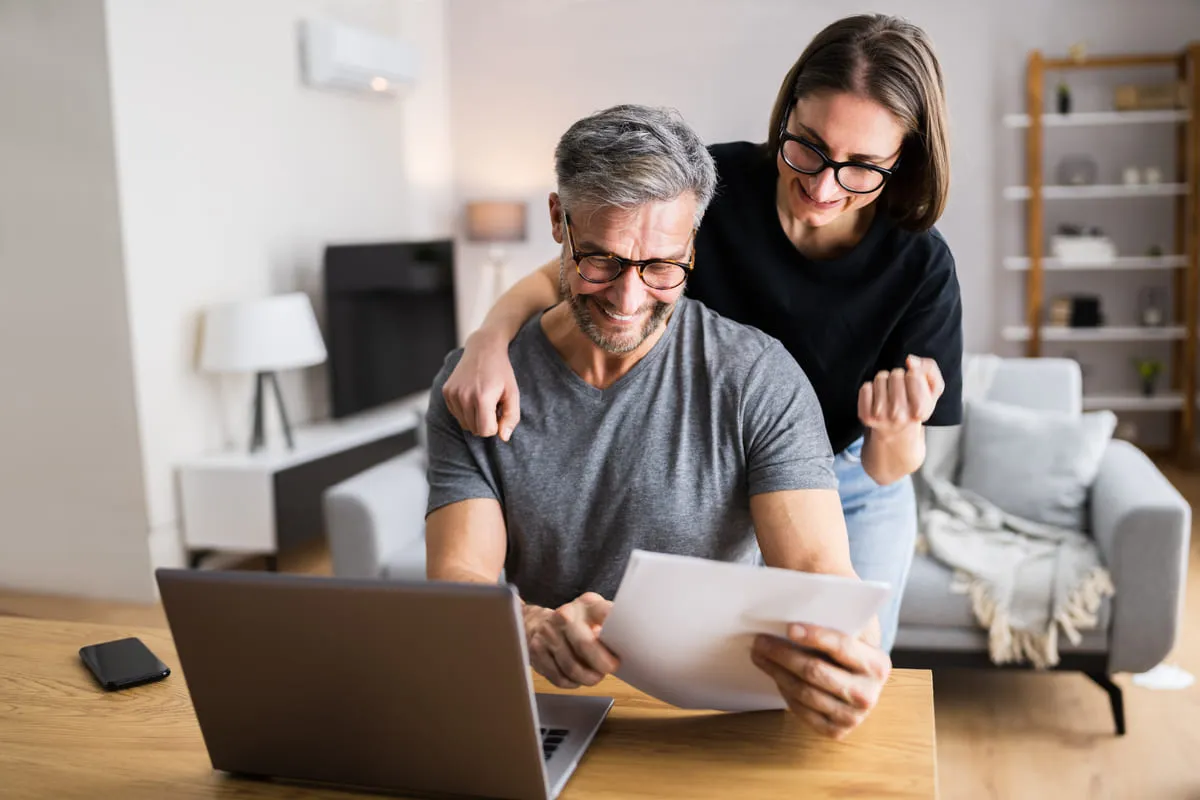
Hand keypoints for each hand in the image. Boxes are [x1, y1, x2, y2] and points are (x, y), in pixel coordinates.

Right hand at [442, 331, 520, 440]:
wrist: (483, 348)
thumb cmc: (501, 372)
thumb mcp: (513, 393)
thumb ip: (511, 417)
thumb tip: (503, 437)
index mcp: (482, 398)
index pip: (485, 431)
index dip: (495, 426)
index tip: (499, 412)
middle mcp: (464, 397)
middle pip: (474, 429)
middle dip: (486, 422)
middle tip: (492, 405)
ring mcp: (452, 394)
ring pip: (464, 424)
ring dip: (475, 418)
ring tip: (483, 400)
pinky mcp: (446, 391)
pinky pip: (456, 414)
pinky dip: (466, 411)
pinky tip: (473, 396)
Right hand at [524, 593, 619, 688]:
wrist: (535, 622)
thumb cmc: (575, 622)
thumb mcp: (594, 614)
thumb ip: (609, 625)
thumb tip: (628, 644)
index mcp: (585, 605)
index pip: (605, 614)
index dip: (618, 632)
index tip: (626, 647)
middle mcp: (564, 616)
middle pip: (585, 645)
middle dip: (602, 663)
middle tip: (611, 669)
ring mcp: (548, 634)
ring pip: (572, 667)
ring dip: (588, 678)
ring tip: (595, 677)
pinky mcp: (537, 652)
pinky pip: (559, 677)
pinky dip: (572, 683)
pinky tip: (578, 679)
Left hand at [751, 623, 890, 739]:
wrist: (858, 678)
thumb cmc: (848, 645)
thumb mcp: (850, 627)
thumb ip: (835, 611)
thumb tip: (806, 589)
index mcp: (877, 664)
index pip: (843, 647)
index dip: (815, 636)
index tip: (788, 627)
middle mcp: (868, 694)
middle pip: (817, 672)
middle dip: (784, 654)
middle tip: (759, 640)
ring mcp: (852, 716)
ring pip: (804, 692)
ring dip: (776, 671)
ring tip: (759, 655)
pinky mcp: (836, 731)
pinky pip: (802, 711)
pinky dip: (785, 691)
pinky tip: (775, 675)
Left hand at [857, 355, 944, 437]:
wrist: (898, 433)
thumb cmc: (916, 407)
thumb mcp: (932, 390)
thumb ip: (929, 369)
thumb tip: (910, 360)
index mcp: (920, 410)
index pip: (914, 374)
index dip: (914, 373)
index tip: (915, 384)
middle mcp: (900, 415)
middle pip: (896, 374)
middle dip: (899, 377)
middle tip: (901, 391)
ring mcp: (881, 416)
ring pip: (881, 377)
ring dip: (885, 381)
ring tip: (890, 395)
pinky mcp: (866, 416)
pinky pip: (866, 387)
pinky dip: (871, 389)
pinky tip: (878, 400)